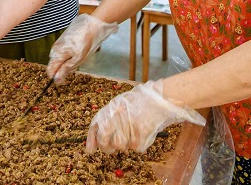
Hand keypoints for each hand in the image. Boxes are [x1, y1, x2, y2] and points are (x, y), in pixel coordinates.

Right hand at [46, 13, 117, 83]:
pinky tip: (79, 52)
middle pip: (55, 65)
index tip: (65, 80)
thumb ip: (65, 69)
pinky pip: (64, 52)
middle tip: (76, 66)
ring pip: (61, 59)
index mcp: (56, 54)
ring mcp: (59, 43)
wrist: (92, 24)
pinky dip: (70, 55)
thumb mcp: (78, 59)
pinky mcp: (64, 40)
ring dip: (68, 62)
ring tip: (79, 57)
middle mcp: (55, 48)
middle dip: (64, 69)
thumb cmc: (86, 42)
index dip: (56, 77)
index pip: (50, 70)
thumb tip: (56, 79)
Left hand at [86, 79, 204, 153]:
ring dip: (126, 142)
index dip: (91, 140)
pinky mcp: (140, 139)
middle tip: (115, 142)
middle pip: (106, 143)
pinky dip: (140, 142)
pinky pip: (136, 147)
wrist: (161, 99)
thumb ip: (107, 117)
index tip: (89, 150)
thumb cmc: (141, 100)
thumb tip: (97, 136)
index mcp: (110, 110)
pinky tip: (144, 130)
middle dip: (108, 146)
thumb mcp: (120, 103)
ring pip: (121, 147)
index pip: (95, 128)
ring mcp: (128, 131)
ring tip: (135, 128)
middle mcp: (116, 121)